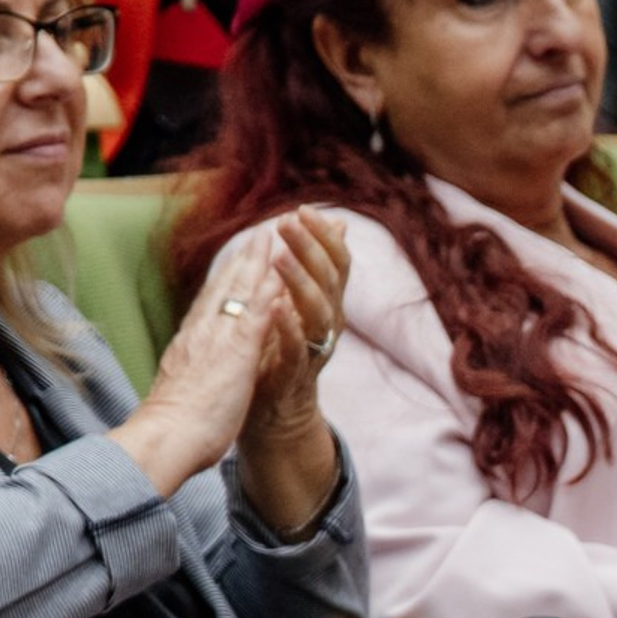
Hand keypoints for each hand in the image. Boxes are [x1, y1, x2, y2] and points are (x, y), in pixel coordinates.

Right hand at [124, 230, 289, 490]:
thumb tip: (188, 369)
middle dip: (245, 257)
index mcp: (192, 340)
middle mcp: (202, 331)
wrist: (164, 438)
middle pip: (225, 285)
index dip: (229, 276)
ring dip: (257, 262)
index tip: (242, 256)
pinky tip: (280, 277)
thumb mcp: (184, 385)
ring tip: (274, 236)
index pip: (213, 300)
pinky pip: (253, 318)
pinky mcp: (234, 354)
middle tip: (264, 232)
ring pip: (238, 292)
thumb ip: (191, 369)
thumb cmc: (173, 425)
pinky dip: (266, 295)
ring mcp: (217, 339)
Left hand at [248, 208, 350, 417]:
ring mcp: (316, 349)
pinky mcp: (296, 374)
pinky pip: (297, 350)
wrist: (278, 408)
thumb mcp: (303, 299)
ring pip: (318, 311)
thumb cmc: (286, 346)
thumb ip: (318, 264)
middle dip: (310, 248)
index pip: (337, 262)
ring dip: (300, 282)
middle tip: (288, 222)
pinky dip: (288, 328)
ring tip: (280, 256)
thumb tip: (340, 224)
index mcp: (329, 302)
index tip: (302, 209)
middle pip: (329, 280)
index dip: (323, 235)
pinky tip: (275, 307)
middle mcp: (329, 323)